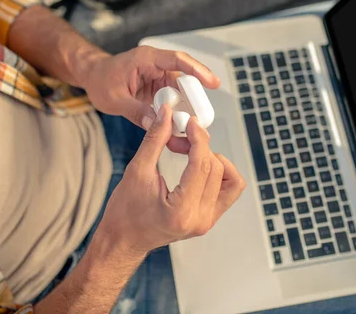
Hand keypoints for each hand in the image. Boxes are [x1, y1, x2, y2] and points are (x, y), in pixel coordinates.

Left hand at [80, 45, 219, 152]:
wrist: (92, 77)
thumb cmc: (100, 79)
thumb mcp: (114, 99)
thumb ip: (136, 111)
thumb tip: (156, 124)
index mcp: (147, 59)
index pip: (177, 60)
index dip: (197, 70)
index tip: (212, 82)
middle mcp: (156, 66)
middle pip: (184, 81)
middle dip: (194, 100)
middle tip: (200, 118)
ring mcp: (158, 78)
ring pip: (180, 93)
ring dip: (184, 110)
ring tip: (186, 129)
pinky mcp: (158, 89)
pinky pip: (172, 101)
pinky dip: (175, 114)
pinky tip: (175, 129)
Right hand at [96, 104, 245, 254]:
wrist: (124, 239)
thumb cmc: (125, 213)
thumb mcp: (137, 170)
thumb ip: (155, 139)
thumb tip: (167, 115)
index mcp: (181, 211)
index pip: (202, 166)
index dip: (198, 138)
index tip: (190, 123)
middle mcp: (200, 219)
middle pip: (217, 170)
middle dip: (201, 147)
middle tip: (180, 138)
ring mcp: (207, 221)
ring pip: (232, 181)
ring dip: (216, 161)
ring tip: (193, 155)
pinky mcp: (208, 219)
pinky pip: (228, 192)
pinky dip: (218, 175)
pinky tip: (198, 167)